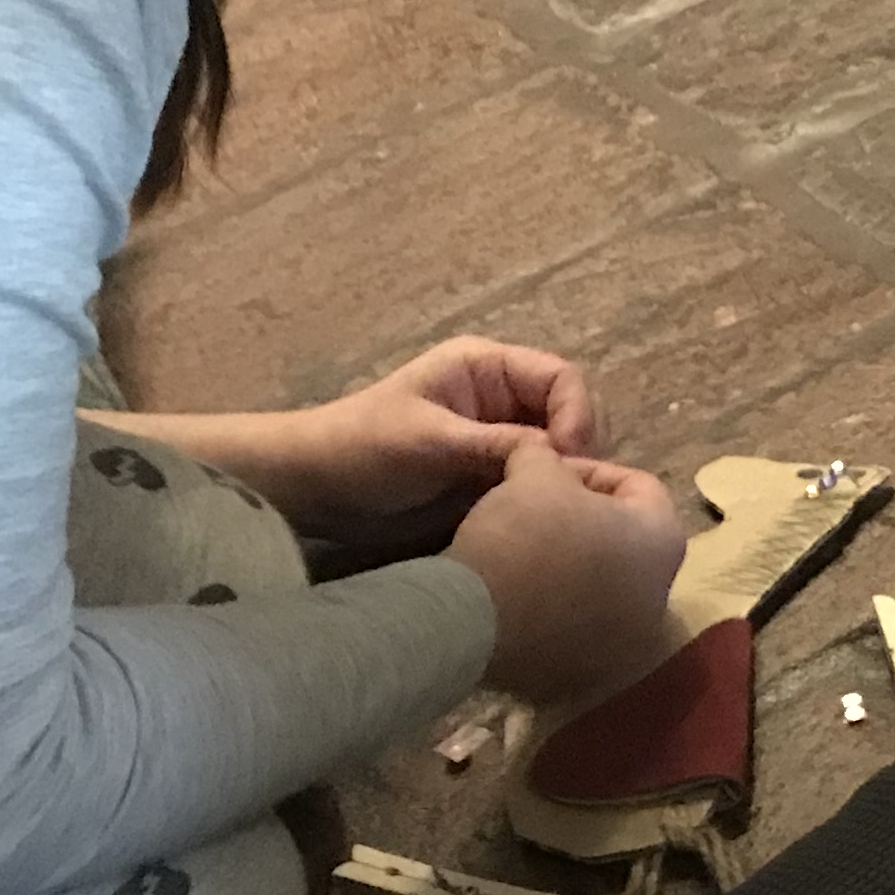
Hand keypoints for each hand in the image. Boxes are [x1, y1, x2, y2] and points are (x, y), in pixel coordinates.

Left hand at [279, 338, 608, 547]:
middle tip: (567, 494)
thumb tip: (561, 459)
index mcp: (488, 369)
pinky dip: (549, 502)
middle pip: (573, 416)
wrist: (314, 493)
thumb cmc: (362, 448)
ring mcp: (501, 442)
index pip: (563, 379)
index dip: (577, 416)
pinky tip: (542, 525)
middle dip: (580, 451)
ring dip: (568, 480)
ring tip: (557, 513)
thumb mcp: (429, 440)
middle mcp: (503, 401)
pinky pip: (539, 486)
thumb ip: (495, 444)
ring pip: (563, 456)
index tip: (566, 461)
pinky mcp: (493, 481)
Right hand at [441, 441, 685, 706]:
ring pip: (602, 583)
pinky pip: (576, 625)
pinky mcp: (589, 673)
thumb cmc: (521, 535)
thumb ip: (548, 455)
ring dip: (570, 562)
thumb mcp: (535, 471)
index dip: (588, 469)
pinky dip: (553, 605)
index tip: (547, 471)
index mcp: (665, 542)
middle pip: (623, 538)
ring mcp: (627, 642)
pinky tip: (515, 591)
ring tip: (522, 548)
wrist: (471, 620)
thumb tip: (540, 455)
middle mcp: (660, 596)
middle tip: (535, 507)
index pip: (639, 485)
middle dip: (582, 517)